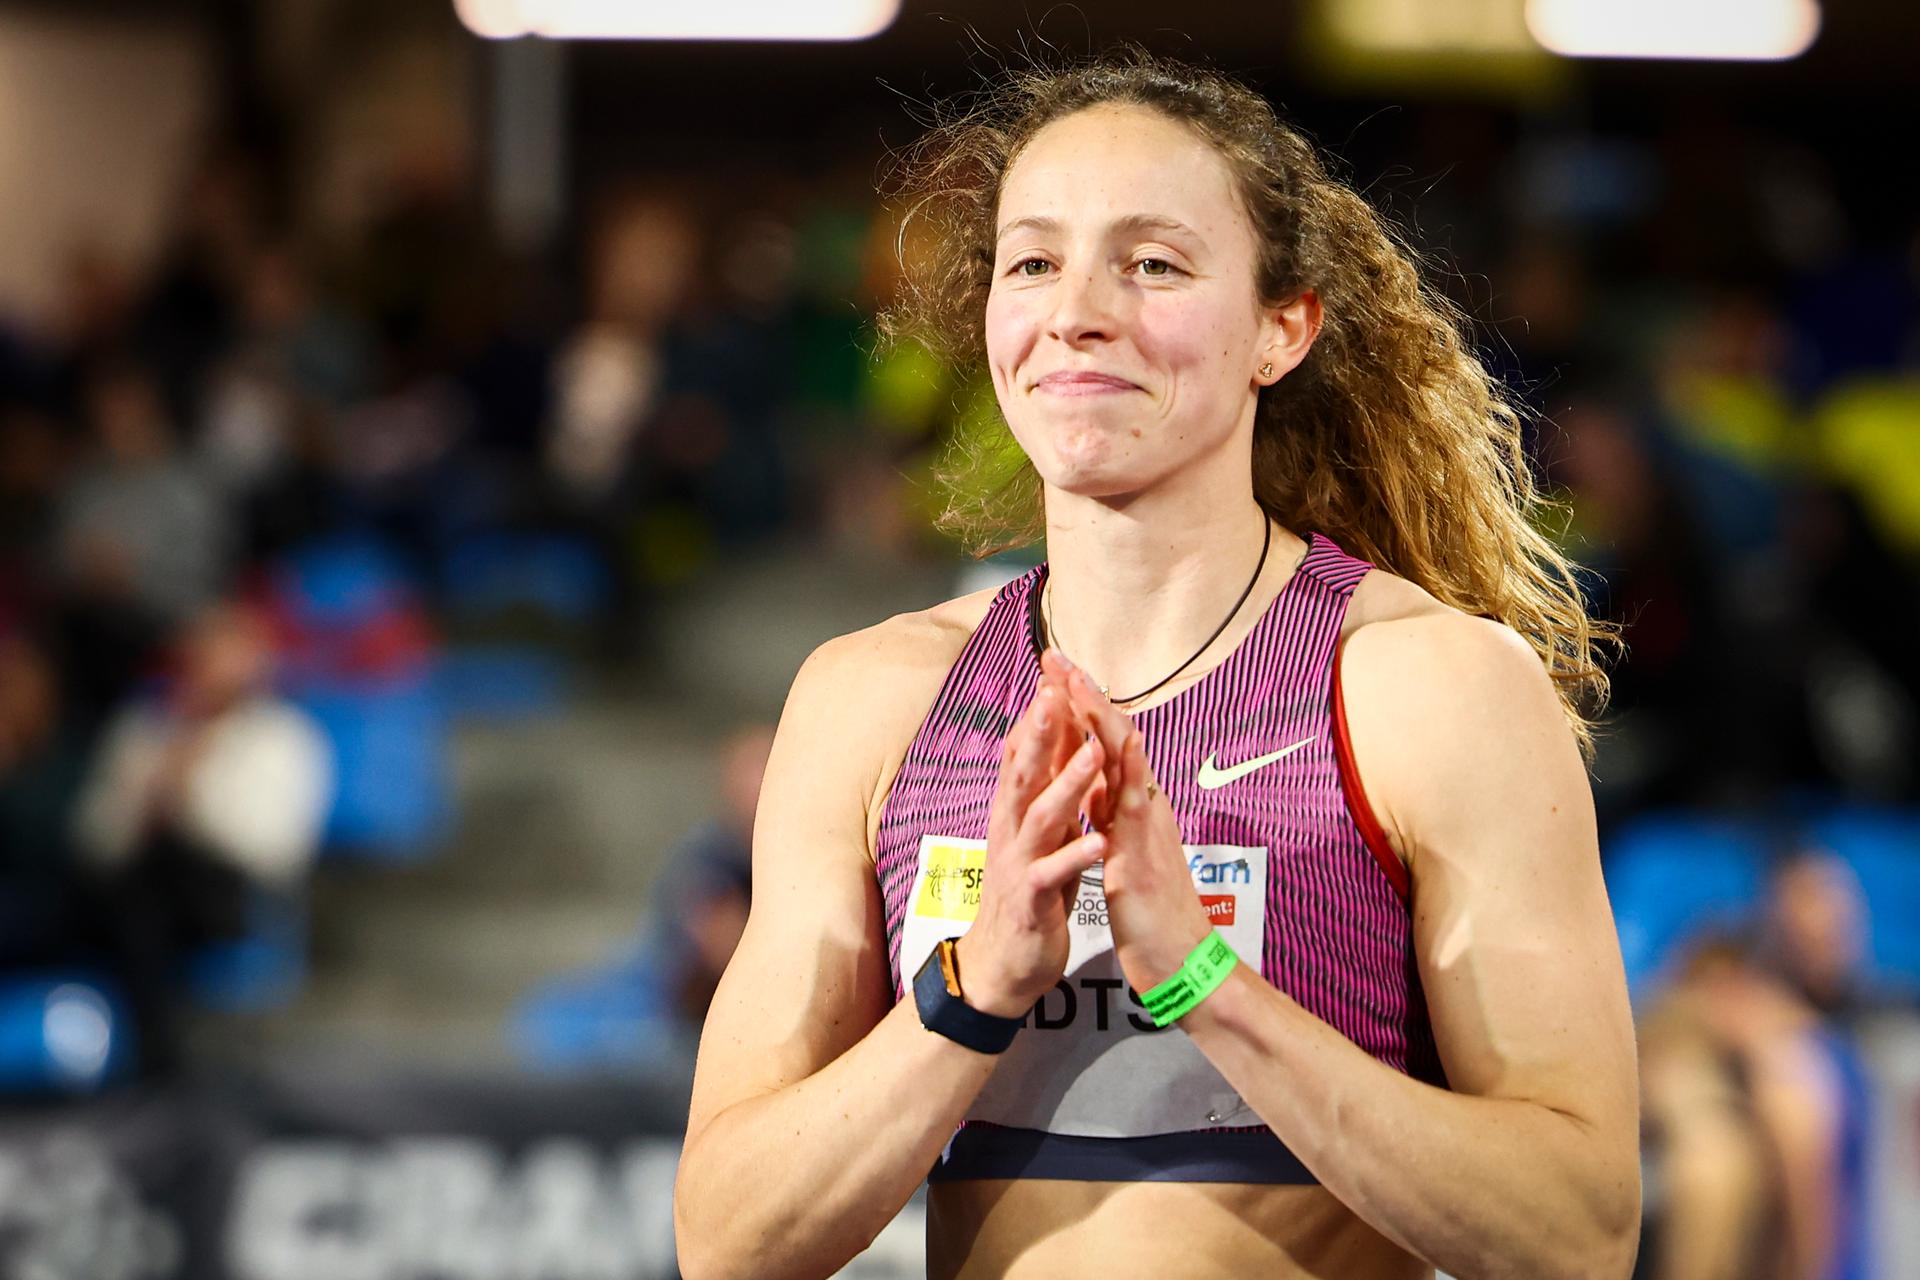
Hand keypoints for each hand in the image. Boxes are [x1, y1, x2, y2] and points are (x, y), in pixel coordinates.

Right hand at [953, 679, 1108, 1016]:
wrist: (1001, 962)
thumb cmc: (1027, 890)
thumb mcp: (1037, 833)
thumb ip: (1047, 790)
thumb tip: (1058, 742)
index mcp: (1016, 811)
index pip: (1024, 753)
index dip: (1040, 715)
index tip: (1055, 673)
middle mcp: (1011, 829)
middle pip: (1025, 772)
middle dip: (1042, 732)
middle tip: (1057, 692)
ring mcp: (1018, 863)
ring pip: (1041, 816)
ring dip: (1067, 784)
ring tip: (1093, 754)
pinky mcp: (1031, 900)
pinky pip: (1052, 875)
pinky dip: (1075, 857)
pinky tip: (1098, 844)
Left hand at [1045, 650, 1212, 994]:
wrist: (1183, 962)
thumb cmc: (1154, 910)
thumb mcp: (1127, 850)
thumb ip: (1114, 813)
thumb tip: (1098, 778)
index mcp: (1130, 806)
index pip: (1100, 744)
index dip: (1076, 705)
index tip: (1052, 670)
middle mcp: (1140, 806)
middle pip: (1111, 738)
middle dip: (1082, 694)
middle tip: (1056, 654)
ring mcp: (1144, 827)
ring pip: (1124, 760)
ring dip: (1099, 718)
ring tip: (1077, 680)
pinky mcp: (1142, 855)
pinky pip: (1135, 807)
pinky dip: (1128, 771)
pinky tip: (1120, 742)